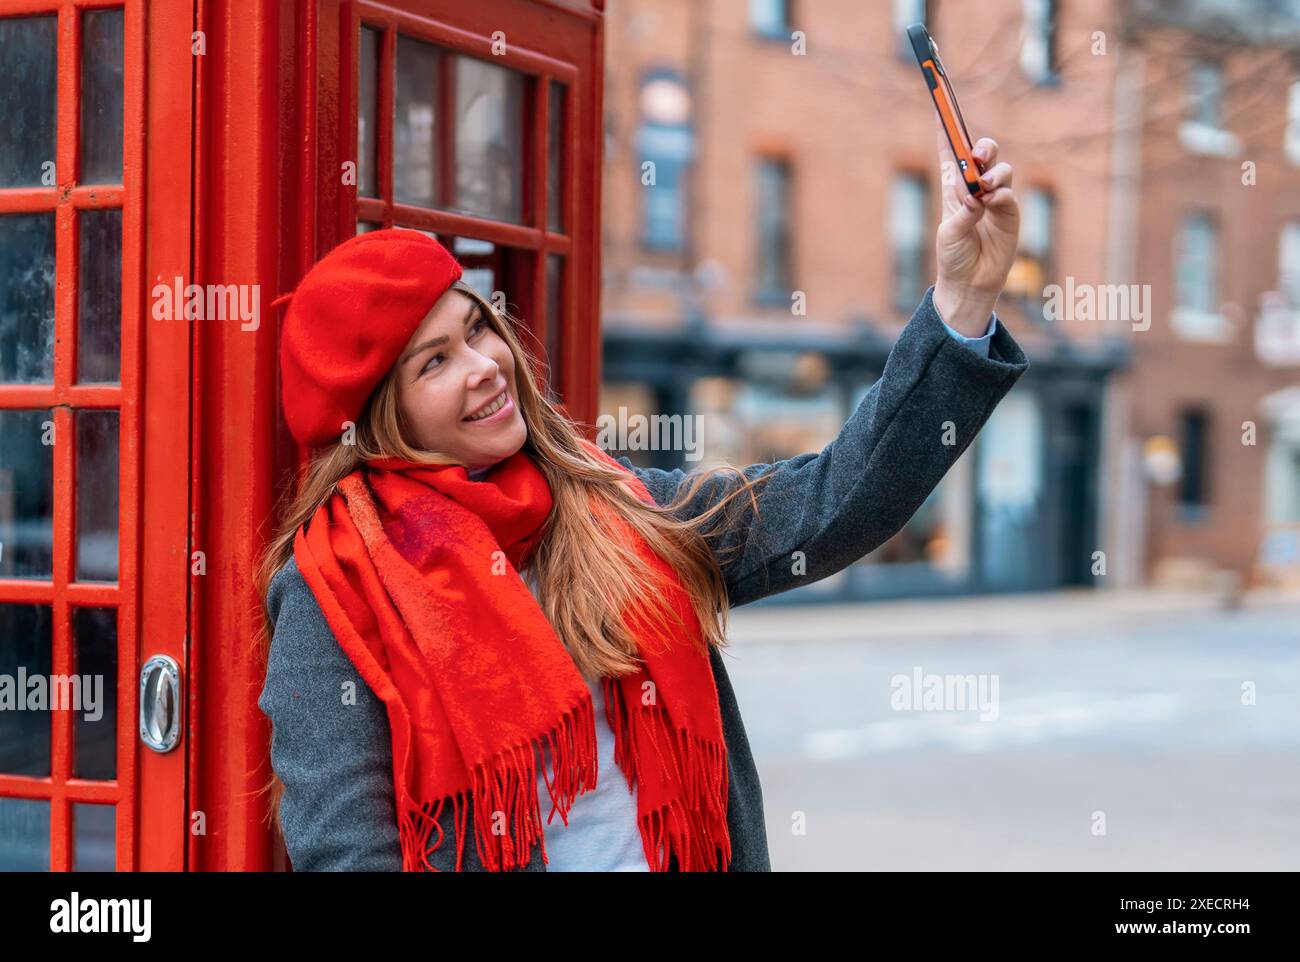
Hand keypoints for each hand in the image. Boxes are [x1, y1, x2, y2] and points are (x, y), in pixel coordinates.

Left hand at [932, 113, 1019, 335]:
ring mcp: (995, 200)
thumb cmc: (953, 257)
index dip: (946, 131)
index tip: (940, 108)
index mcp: (953, 188)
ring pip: (1001, 170)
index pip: (951, 154)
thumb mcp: (950, 233)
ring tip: (984, 187)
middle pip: (983, 155)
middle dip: (982, 147)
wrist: (970, 284)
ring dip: (994, 173)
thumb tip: (976, 195)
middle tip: (979, 155)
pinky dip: (1001, 194)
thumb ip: (963, 212)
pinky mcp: (1010, 214)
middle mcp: (975, 189)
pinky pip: (1009, 194)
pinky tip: (991, 202)